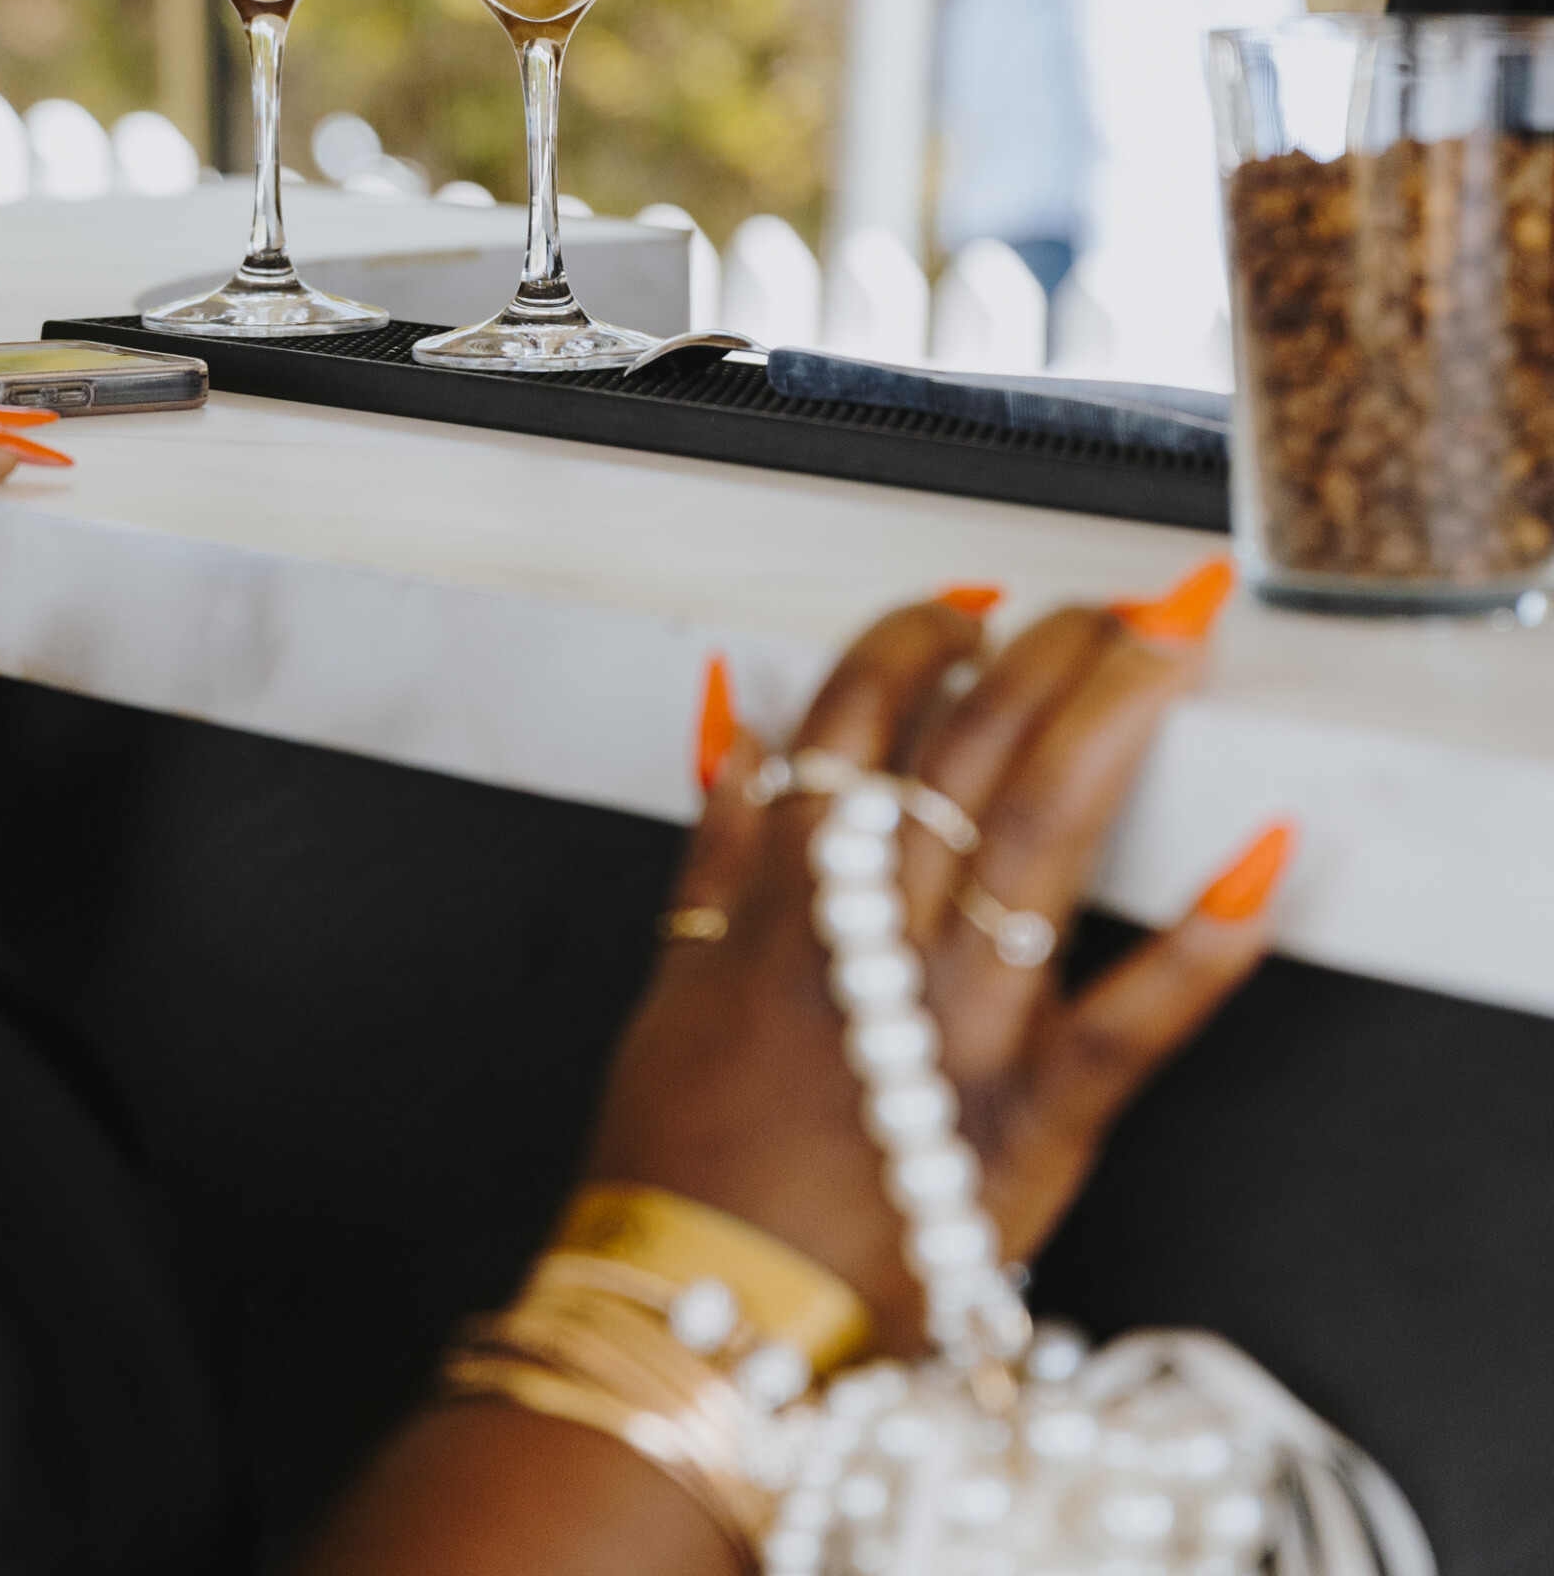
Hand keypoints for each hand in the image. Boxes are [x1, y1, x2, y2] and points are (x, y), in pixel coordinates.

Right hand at [588, 580, 1286, 1352]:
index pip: (858, 722)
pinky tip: (1255, 858)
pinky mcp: (1033, 1120)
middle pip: (967, 750)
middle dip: (1041, 652)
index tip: (967, 603)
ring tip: (1161, 645)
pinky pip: (1130, 1022)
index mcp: (784, 902)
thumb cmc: (685, 1162)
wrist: (705, 1323)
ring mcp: (959, 1025)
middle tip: (1098, 604)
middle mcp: (873, 943)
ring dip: (1109, 719)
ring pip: (1038, 833)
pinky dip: (1200, 944)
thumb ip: (715, 844)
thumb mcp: (673, 978)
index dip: (917, 638)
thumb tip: (746, 729)